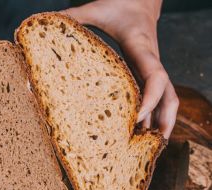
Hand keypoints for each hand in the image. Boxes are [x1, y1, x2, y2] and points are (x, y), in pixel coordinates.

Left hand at [65, 0, 178, 137]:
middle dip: (165, 120)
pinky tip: (141, 129)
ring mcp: (151, 70)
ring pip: (166, 100)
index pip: (156, 77)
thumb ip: (75, 17)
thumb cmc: (120, 5)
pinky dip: (152, 114)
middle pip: (170, 96)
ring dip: (160, 123)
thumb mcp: (97, 8)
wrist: (138, 1)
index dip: (150, 100)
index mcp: (142, 49)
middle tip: (155, 144)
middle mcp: (152, 63)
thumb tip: (48, 25)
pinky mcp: (145, 73)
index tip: (135, 118)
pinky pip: (156, 97)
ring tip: (149, 147)